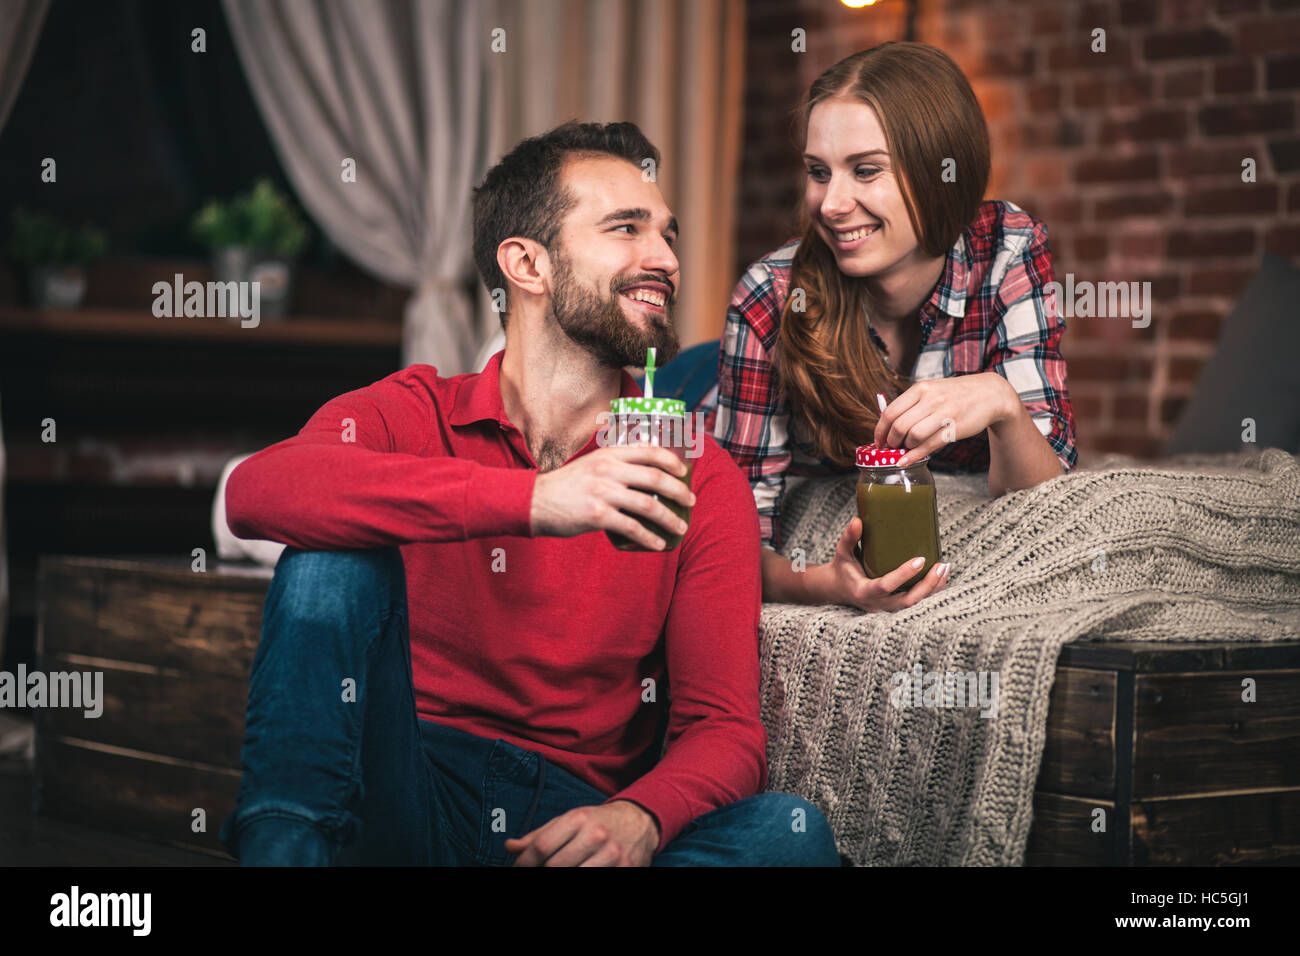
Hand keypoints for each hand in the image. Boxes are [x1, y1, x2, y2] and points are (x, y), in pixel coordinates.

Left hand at [506, 800, 659, 866]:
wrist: (639, 822)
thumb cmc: (597, 822)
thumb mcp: (568, 820)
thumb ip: (539, 835)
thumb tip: (510, 847)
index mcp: (579, 818)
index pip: (542, 845)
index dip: (524, 862)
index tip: (518, 868)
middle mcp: (596, 835)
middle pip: (555, 866)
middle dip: (540, 872)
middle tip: (537, 872)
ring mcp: (612, 855)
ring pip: (575, 876)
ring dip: (558, 878)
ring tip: (555, 872)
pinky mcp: (625, 870)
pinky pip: (596, 880)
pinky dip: (581, 879)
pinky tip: (576, 872)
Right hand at [529, 445, 694, 549]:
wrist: (534, 502)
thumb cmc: (566, 486)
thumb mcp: (590, 464)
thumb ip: (614, 464)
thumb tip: (644, 472)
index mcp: (609, 454)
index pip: (649, 451)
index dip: (672, 460)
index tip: (684, 472)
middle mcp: (608, 469)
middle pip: (655, 478)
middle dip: (678, 491)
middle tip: (690, 501)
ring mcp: (603, 492)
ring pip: (648, 504)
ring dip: (669, 518)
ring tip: (680, 527)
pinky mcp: (597, 516)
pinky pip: (632, 528)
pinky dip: (649, 538)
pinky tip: (658, 544)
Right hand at [814, 517, 948, 611]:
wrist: (841, 589)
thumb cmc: (843, 568)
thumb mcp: (842, 553)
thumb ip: (849, 538)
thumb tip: (857, 520)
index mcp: (864, 591)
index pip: (886, 586)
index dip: (904, 575)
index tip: (920, 559)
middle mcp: (878, 604)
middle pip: (908, 601)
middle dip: (927, 585)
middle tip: (940, 565)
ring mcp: (889, 608)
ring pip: (917, 603)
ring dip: (934, 587)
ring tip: (945, 567)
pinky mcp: (897, 605)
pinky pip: (919, 601)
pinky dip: (933, 589)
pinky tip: (943, 574)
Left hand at [874, 373, 1016, 465]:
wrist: (990, 394)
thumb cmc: (955, 395)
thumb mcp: (931, 391)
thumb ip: (911, 405)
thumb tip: (888, 428)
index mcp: (920, 389)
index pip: (890, 412)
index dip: (880, 430)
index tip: (878, 441)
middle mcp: (931, 399)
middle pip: (899, 426)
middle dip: (891, 441)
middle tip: (892, 448)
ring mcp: (944, 413)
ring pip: (913, 436)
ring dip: (905, 448)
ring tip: (905, 450)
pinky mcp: (956, 427)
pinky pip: (930, 445)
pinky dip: (915, 455)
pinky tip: (907, 460)